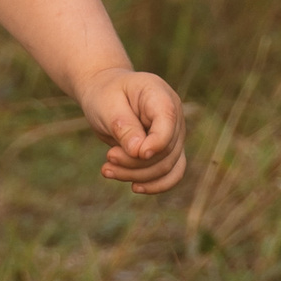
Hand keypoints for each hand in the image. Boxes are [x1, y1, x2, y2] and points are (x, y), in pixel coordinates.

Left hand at [76, 69, 185, 193]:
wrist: (105, 93)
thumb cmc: (105, 95)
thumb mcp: (107, 105)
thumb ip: (124, 127)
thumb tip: (140, 153)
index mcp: (160, 95)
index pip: (168, 124)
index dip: (156, 143)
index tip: (134, 153)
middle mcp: (174, 116)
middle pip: (166, 150)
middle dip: (135, 162)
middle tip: (108, 158)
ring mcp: (174, 134)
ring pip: (168, 167)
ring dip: (138, 176)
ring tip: (107, 170)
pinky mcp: (169, 150)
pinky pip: (171, 174)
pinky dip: (154, 184)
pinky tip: (134, 187)